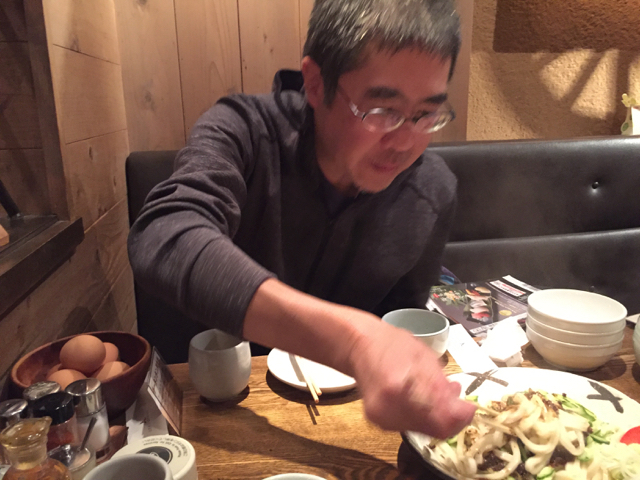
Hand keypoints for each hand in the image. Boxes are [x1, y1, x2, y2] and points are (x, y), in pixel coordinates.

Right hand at [347, 319, 475, 437]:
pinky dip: (422, 415)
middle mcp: (388, 409)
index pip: (440, 419)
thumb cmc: (392, 344)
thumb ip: (442, 385)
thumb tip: (461, 407)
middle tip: (453, 397)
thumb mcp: (424, 357)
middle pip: (433, 429)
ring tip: (436, 394)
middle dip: (449, 415)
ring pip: (424, 430)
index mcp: (399, 388)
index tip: (469, 407)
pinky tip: (420, 399)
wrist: (359, 346)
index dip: (460, 417)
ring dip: (436, 416)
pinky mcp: (379, 422)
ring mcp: (381, 419)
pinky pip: (411, 426)